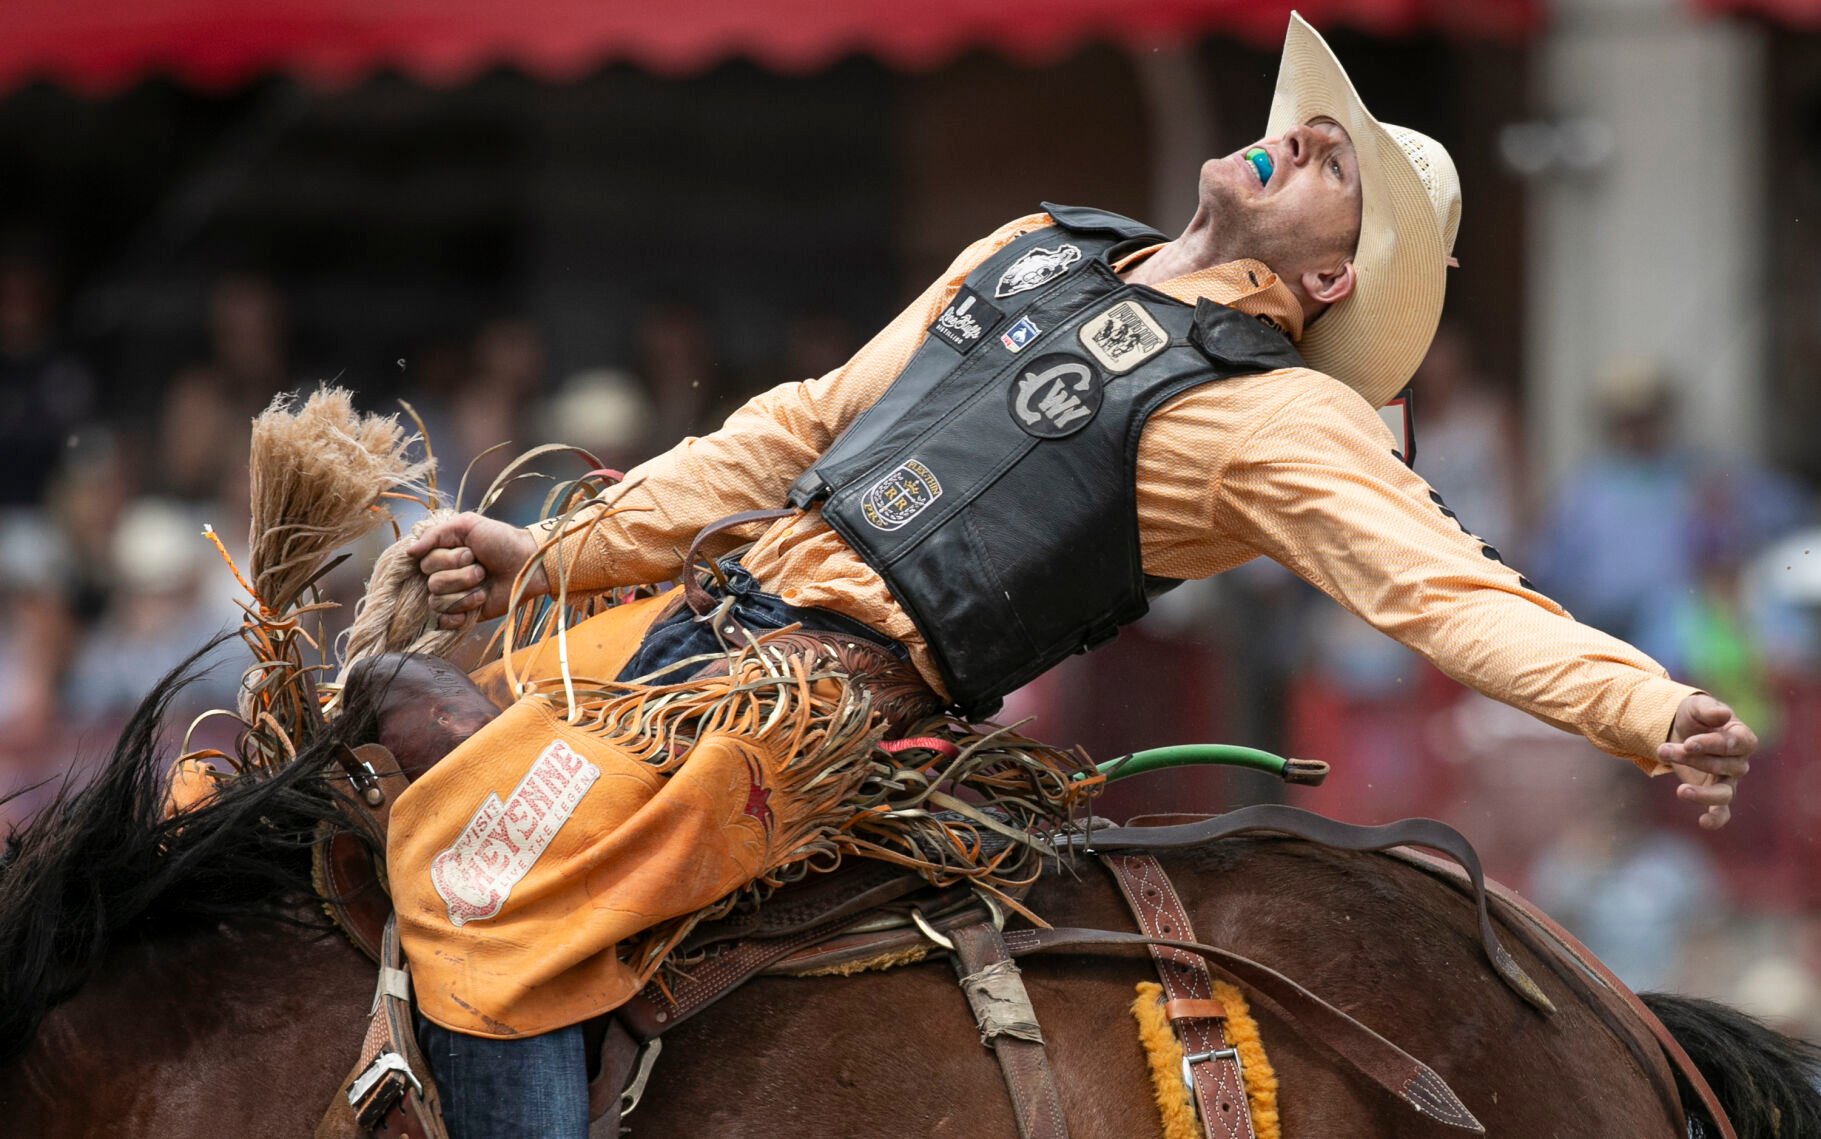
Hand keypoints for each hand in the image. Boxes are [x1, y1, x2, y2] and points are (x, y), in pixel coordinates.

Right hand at [405, 512, 545, 628]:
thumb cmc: (501, 540)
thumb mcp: (468, 525)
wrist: (528, 563)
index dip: (448, 559)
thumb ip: (435, 534)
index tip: (470, 552)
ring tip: (484, 585)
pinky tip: (476, 604)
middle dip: (461, 575)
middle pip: (432, 583)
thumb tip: (409, 551)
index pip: (424, 563)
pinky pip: (444, 621)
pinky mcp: (464, 614)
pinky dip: (459, 615)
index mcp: (442, 553)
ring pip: (438, 602)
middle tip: (481, 568)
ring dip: (465, 593)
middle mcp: (444, 574)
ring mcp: (454, 596)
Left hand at [1656, 693, 1756, 830]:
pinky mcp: (1714, 793)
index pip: (1735, 744)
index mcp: (1742, 737)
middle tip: (1663, 750)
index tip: (1688, 743)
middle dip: (1691, 759)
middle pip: (1722, 766)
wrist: (1680, 729)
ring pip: (1724, 792)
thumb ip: (1709, 710)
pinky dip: (1717, 819)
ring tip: (1680, 790)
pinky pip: (1722, 811)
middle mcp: (1739, 761)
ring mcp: (1728, 780)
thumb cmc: (1693, 716)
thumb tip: (1724, 714)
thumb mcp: (1697, 707)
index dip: (1712, 745)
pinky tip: (1704, 823)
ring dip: (1701, 792)